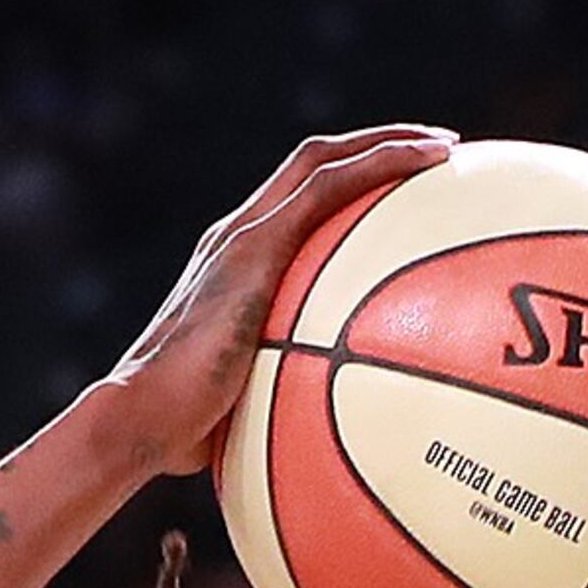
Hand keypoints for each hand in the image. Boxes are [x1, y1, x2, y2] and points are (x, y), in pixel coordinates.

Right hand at [108, 128, 458, 477]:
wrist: (142, 418)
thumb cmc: (179, 437)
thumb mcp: (242, 411)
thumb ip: (278, 402)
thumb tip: (320, 445)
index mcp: (231, 268)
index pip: (292, 206)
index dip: (346, 187)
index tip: (400, 195)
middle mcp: (234, 237)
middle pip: (311, 165)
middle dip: (375, 148)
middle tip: (436, 154)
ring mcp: (241, 235)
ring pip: (322, 160)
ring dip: (388, 143)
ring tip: (445, 148)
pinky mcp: (253, 243)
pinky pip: (329, 185)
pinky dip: (383, 164)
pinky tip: (433, 164)